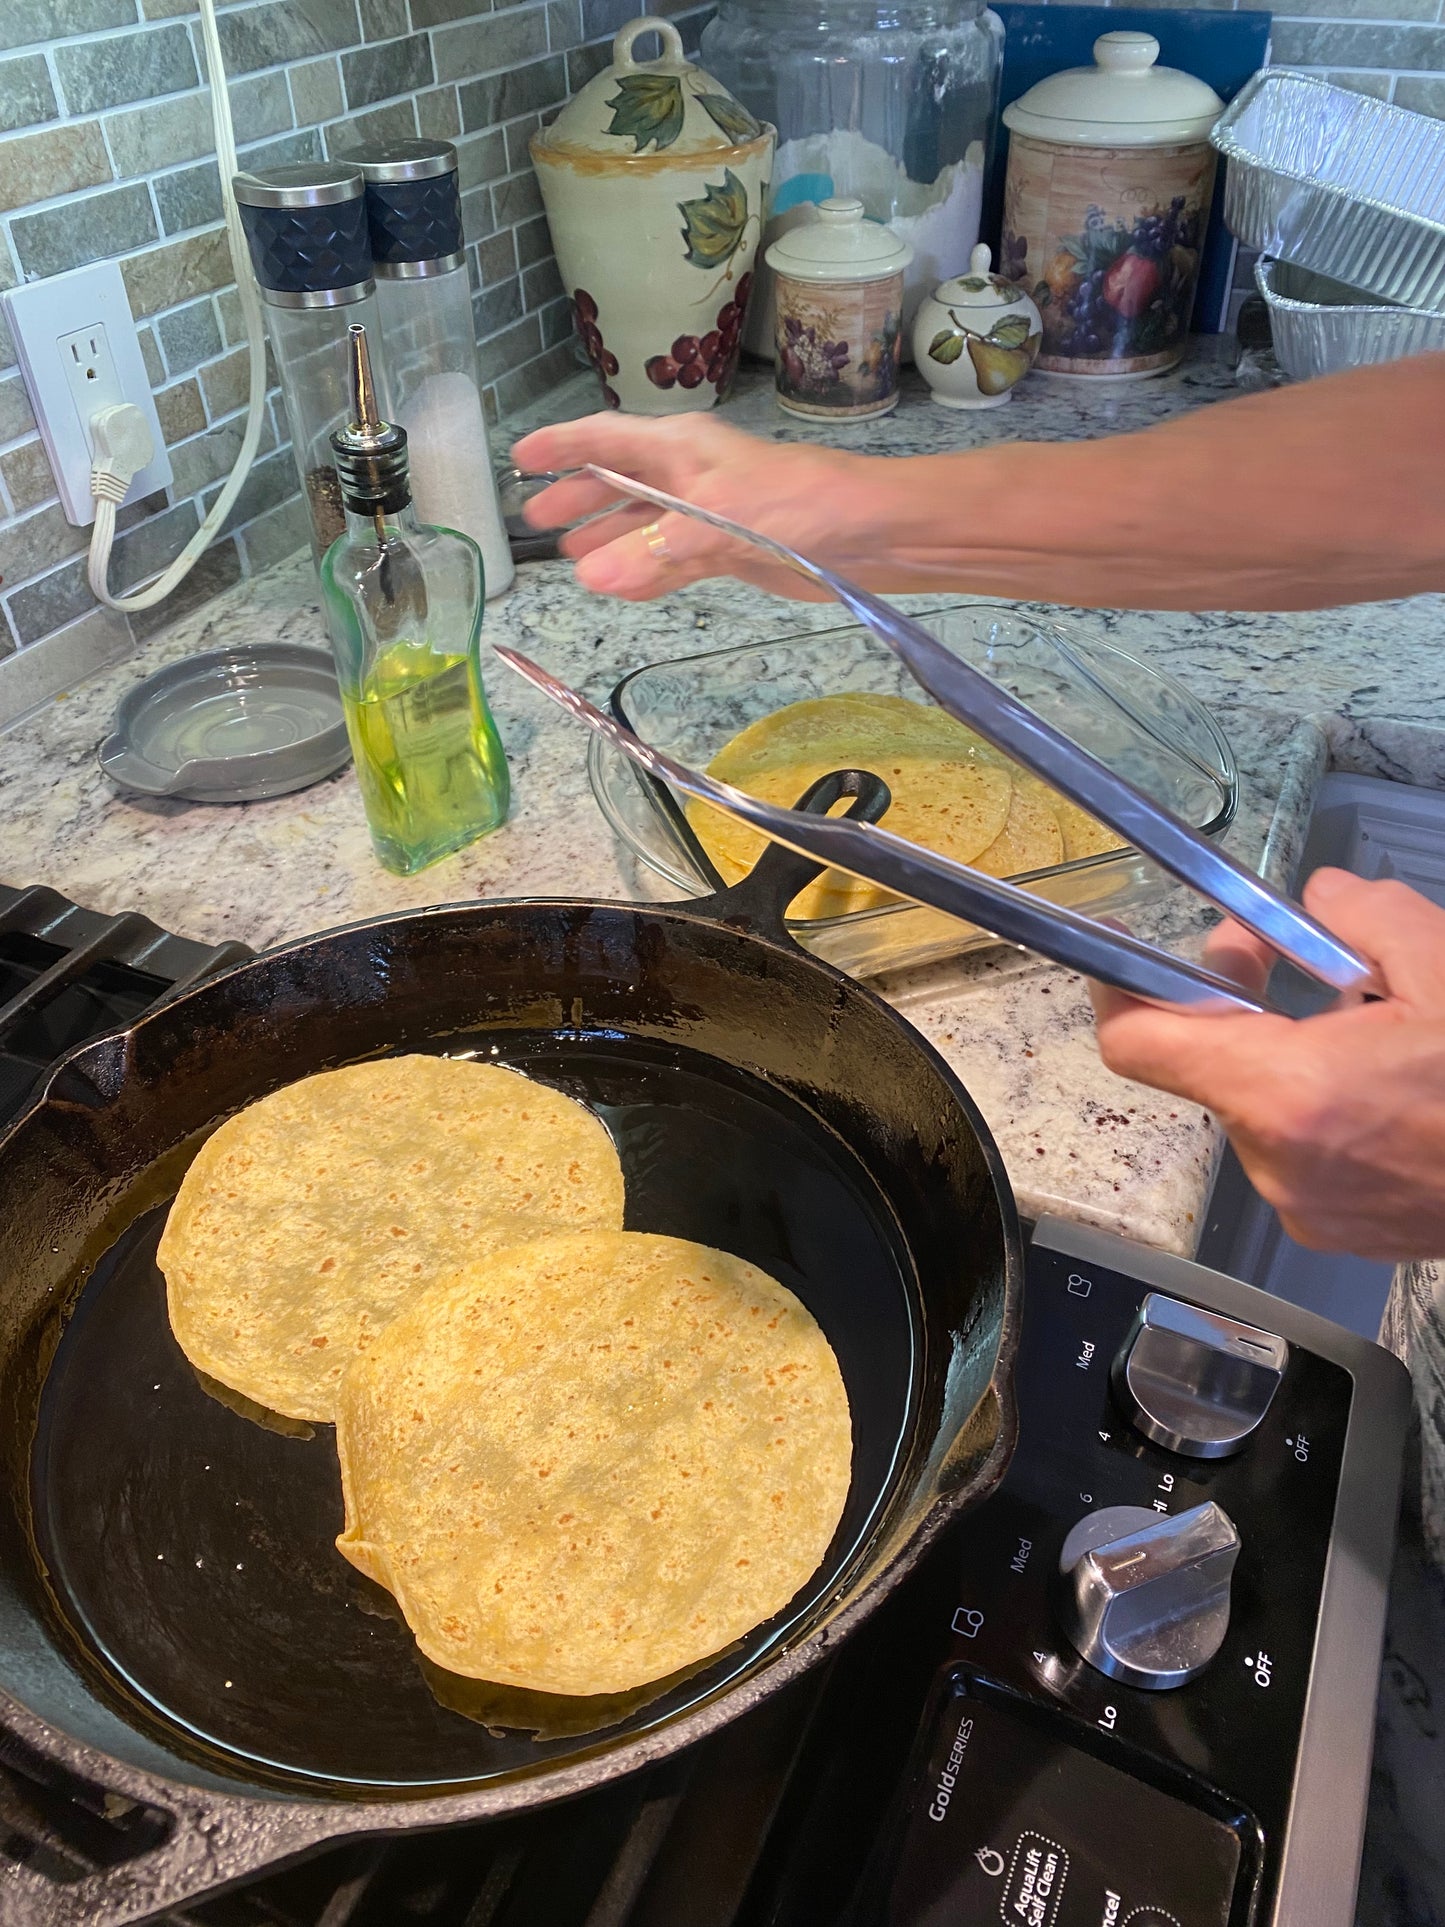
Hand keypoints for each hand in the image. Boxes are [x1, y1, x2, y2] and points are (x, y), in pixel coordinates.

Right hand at [512, 412, 876, 600]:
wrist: (867, 533)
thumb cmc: (797, 504)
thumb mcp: (718, 520)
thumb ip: (654, 550)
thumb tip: (590, 575)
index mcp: (680, 447)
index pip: (606, 438)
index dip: (562, 446)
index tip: (521, 458)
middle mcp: (688, 475)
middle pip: (619, 482)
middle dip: (579, 499)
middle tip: (535, 522)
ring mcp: (708, 515)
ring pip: (643, 526)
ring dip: (609, 541)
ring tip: (569, 561)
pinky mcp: (730, 551)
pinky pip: (673, 561)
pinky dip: (646, 574)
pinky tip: (620, 588)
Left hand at [1092, 869, 1444, 1259]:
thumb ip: (1370, 917)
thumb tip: (1321, 898)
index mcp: (1291, 1093)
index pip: (1141, 1044)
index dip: (1118, 989)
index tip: (1121, 955)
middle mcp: (1280, 1161)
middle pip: (1208, 1067)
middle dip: (1236, 1006)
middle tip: (1280, 958)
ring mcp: (1306, 1207)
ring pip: (1258, 1105)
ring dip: (1291, 1055)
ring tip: (1368, 1026)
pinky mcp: (1336, 1230)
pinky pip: (1297, 1148)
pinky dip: (1322, 1104)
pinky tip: (1387, 1082)